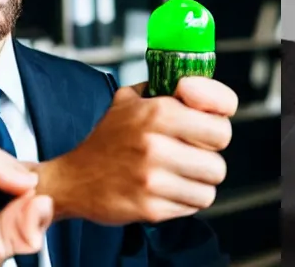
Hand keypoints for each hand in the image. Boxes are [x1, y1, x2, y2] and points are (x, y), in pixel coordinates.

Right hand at [34, 79, 231, 226]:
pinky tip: (165, 189)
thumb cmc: (109, 137)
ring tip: (177, 173)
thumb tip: (201, 87)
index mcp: (157, 111)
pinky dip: (183, 200)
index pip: (220, 123)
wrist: (74, 178)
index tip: (208, 125)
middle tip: (192, 153)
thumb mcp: (132, 99)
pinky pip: (192, 207)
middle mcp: (156, 144)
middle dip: (208, 157)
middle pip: (218, 160)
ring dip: (197, 183)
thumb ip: (168, 89)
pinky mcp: (150, 208)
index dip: (219, 124)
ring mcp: (153, 179)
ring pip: (209, 188)